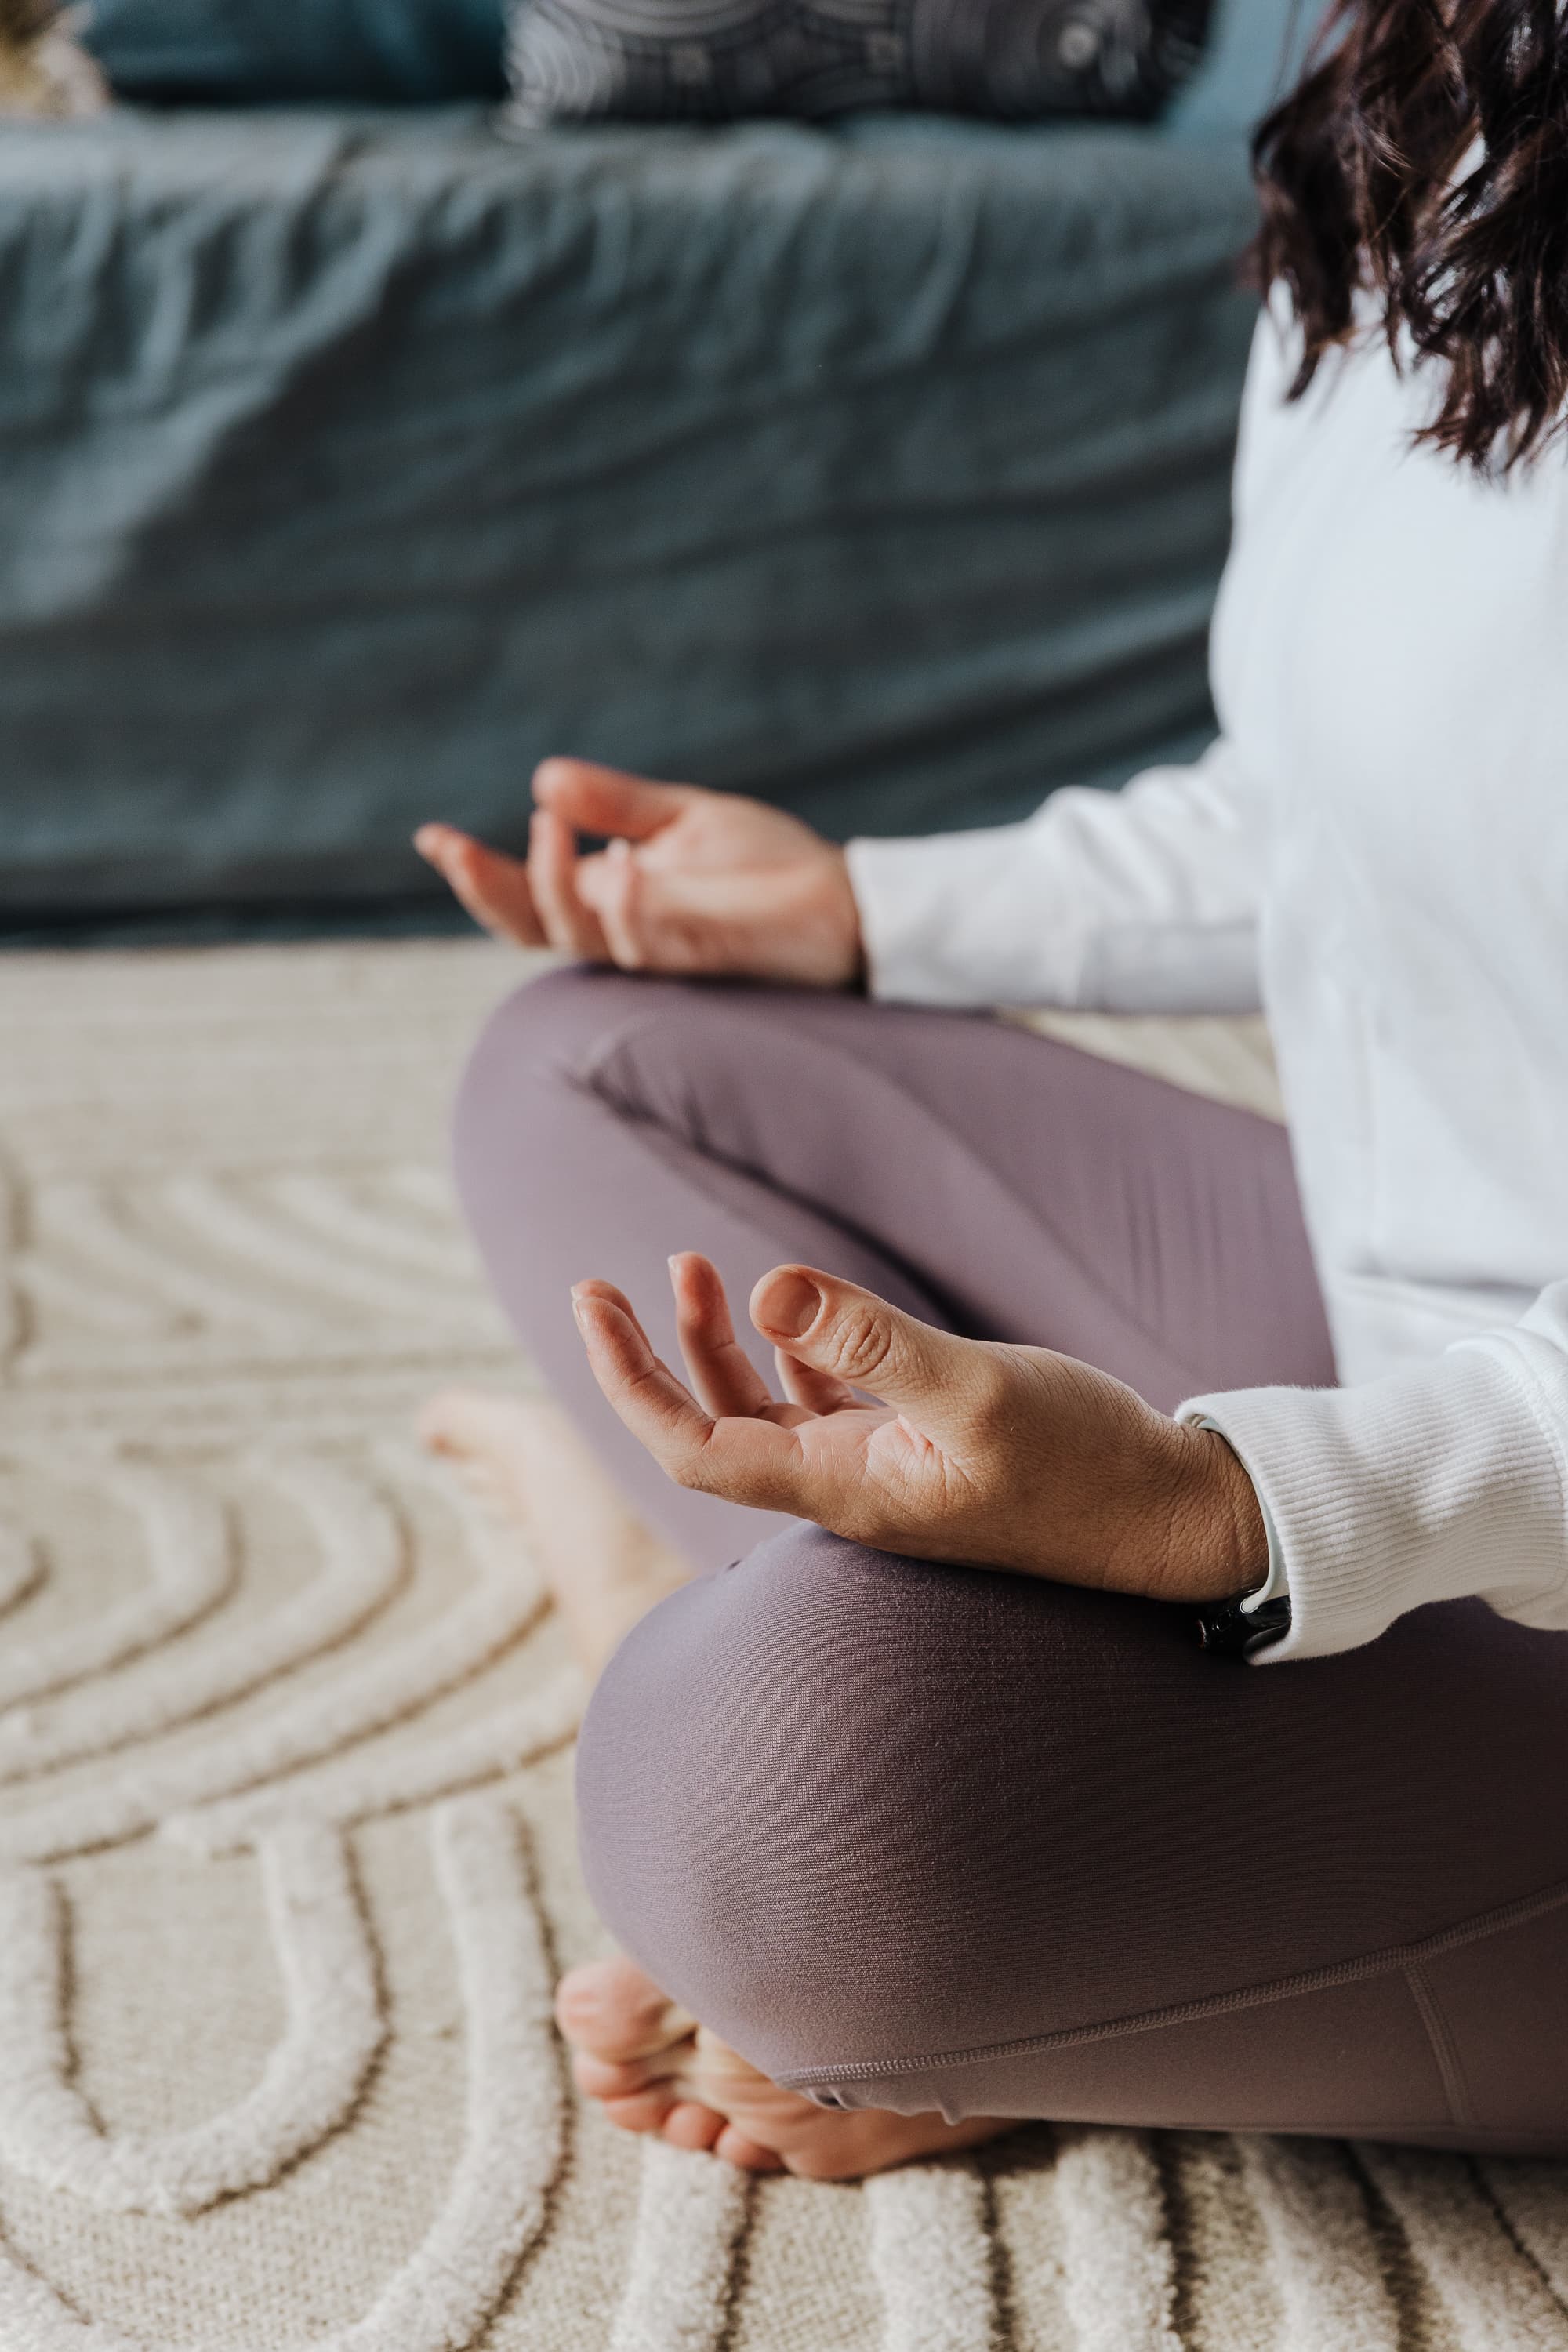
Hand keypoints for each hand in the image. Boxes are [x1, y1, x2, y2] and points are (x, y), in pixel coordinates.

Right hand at [415, 758, 861, 988]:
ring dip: (558, 889)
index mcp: (615, 904)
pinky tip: (621, 867)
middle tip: (456, 847)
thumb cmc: (768, 870)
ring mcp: (668, 951)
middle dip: (491, 890)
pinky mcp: (713, 958)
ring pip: (588, 942)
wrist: (846, 903)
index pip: (530, 903)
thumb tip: (544, 778)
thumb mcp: (682, 821)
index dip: (479, 877)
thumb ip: (617, 805)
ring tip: (548, 828)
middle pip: (539, 931)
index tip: (433, 836)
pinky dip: (633, 910)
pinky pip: (658, 946)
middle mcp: (630, 935)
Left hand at [571, 1255, 1267, 1606]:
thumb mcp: (977, 1392)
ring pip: (761, 1414)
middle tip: (605, 1282)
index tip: (591, 1301)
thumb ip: (873, 1341)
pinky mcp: (917, 1456)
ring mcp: (879, 1474)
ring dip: (716, 1346)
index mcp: (841, 1488)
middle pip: (708, 1429)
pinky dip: (789, 1356)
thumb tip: (767, 1289)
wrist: (1168, 1515)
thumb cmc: (1084, 1464)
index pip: (690, 1447)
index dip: (627, 1381)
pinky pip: (823, 1407)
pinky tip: (789, 1313)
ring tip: (693, 1268)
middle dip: (651, 1356)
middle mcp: (845, 1489)